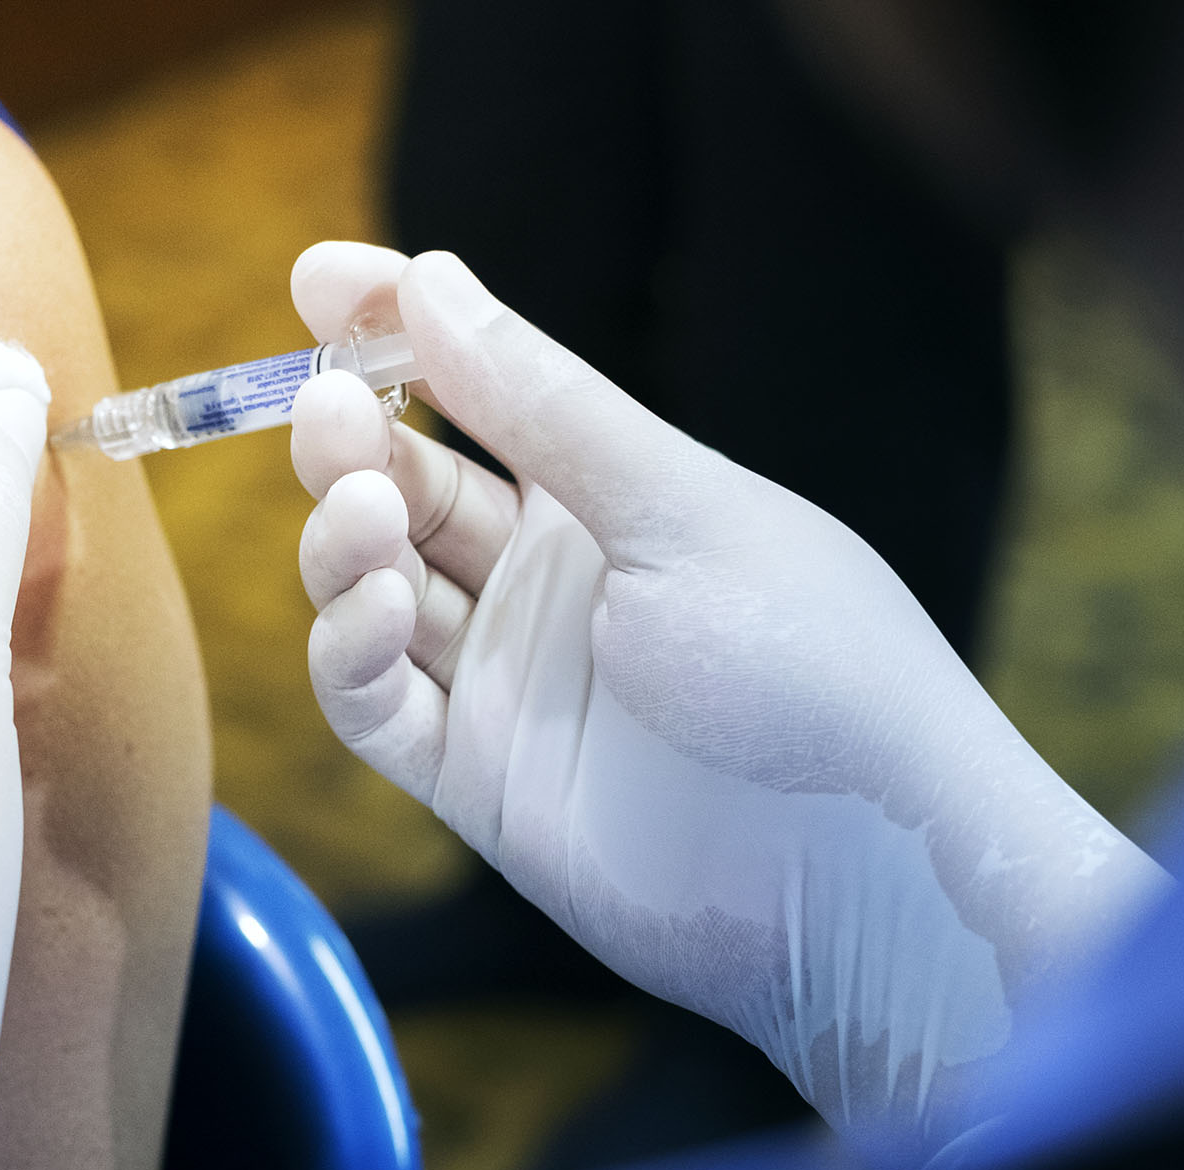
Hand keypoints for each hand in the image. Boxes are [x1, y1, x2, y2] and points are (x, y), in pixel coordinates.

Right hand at [291, 242, 1169, 1163]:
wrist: (866, 880)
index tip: (318, 276)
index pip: (479, 395)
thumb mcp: (678, 508)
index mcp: (614, 497)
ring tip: (361, 513)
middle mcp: (552, 582)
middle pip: (407, 490)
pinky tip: (385, 613)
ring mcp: (509, 682)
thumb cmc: (810, 666)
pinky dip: (354, 651)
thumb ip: (544, 406)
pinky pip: (375, 705)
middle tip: (324, 409)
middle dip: (352, 441)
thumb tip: (433, 280)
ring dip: (345, 542)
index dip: (395, 332)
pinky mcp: (477, 780)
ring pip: (375, 590)